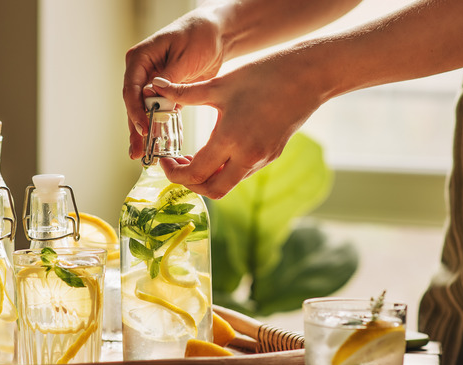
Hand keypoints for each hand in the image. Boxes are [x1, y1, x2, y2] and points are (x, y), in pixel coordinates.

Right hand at [123, 9, 225, 159]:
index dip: (135, 111)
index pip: (131, 88)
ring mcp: (152, 83)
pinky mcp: (166, 93)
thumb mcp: (184, 57)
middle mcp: (142, 72)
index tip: (143, 128)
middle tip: (137, 151)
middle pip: (134, 104)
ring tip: (142, 155)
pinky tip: (158, 146)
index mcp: (140, 58)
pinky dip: (159, 128)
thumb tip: (151, 97)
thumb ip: (169, 79)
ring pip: (144, 112)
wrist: (217, 33)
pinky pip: (159, 113)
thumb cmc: (200, 36)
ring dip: (144, 133)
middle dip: (136, 129)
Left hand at [152, 51, 326, 198]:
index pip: (194, 174)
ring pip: (228, 184)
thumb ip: (184, 92)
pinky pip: (242, 173)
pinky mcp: (272, 156)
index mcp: (230, 139)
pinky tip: (216, 151)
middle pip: (212, 191)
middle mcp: (247, 156)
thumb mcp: (218, 84)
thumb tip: (154, 85)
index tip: (164, 160)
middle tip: (177, 165)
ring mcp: (262, 159)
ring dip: (207, 177)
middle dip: (189, 184)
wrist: (308, 76)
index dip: (173, 172)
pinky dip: (224, 170)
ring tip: (192, 157)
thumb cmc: (262, 75)